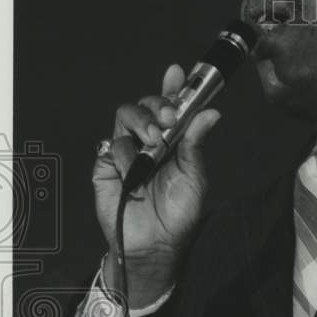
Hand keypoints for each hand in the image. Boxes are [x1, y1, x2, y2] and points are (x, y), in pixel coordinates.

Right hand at [94, 64, 219, 306]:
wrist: (155, 243)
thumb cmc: (178, 214)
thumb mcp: (194, 177)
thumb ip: (195, 143)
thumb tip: (211, 113)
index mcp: (172, 140)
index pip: (170, 106)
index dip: (172, 87)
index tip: (177, 73)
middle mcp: (148, 141)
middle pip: (144, 105)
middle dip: (157, 104)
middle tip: (169, 117)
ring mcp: (126, 150)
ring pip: (125, 117)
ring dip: (142, 126)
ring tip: (154, 146)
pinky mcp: (105, 165)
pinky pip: (112, 146)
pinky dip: (125, 156)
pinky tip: (135, 174)